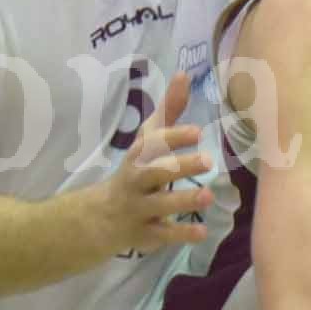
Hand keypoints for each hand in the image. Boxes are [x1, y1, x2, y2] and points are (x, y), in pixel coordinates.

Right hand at [95, 69, 215, 253]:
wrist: (101, 216)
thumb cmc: (136, 170)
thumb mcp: (148, 141)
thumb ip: (169, 110)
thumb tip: (184, 74)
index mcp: (139, 155)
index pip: (154, 143)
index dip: (174, 137)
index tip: (197, 132)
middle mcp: (137, 180)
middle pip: (156, 172)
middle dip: (180, 167)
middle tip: (209, 161)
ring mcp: (140, 208)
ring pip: (160, 205)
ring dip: (184, 201)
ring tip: (209, 196)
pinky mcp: (145, 233)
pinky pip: (162, 235)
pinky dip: (181, 235)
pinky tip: (202, 233)